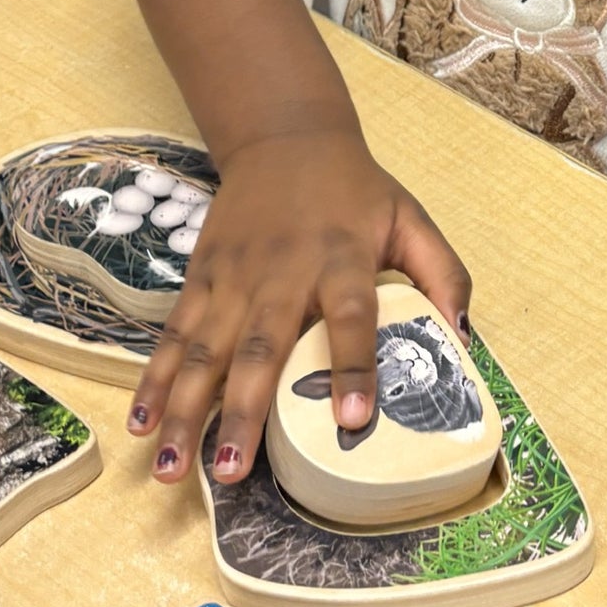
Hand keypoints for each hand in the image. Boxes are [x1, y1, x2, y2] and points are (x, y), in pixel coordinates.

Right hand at [126, 127, 471, 486]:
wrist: (286, 135)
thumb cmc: (354, 188)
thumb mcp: (409, 218)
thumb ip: (443, 273)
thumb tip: (463, 339)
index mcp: (342, 257)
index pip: (351, 315)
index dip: (354, 366)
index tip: (354, 421)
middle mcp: (284, 270)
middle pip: (263, 346)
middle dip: (245, 410)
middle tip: (234, 471)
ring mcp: (235, 274)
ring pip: (206, 349)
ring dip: (187, 410)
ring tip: (173, 468)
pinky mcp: (203, 274)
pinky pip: (176, 333)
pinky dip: (156, 378)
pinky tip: (142, 423)